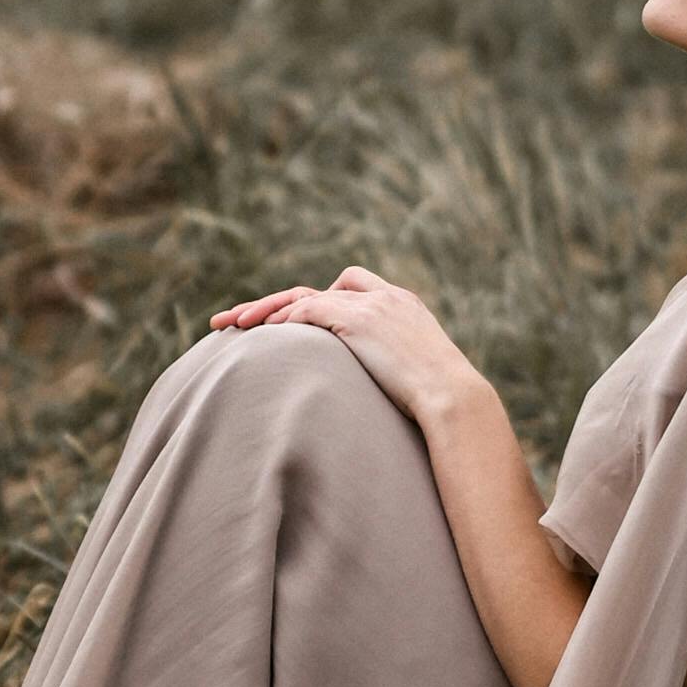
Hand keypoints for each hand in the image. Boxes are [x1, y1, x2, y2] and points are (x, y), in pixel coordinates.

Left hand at [208, 267, 483, 439]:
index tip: (292, 319)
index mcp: (403, 304)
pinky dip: (283, 319)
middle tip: (240, 318)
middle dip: (278, 302)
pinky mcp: (358, 319)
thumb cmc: (443, 402)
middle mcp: (386, 296)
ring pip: (303, 295)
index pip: (354, 285)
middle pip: (321, 288)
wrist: (454, 398)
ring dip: (265, 309)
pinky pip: (307, 309)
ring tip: (233, 323)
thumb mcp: (421, 377)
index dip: (320, 299)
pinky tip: (262, 334)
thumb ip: (401, 369)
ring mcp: (371, 305)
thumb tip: (392, 397)